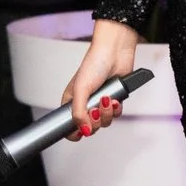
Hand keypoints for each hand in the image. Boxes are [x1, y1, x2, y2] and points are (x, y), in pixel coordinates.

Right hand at [60, 19, 138, 139]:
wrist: (115, 53)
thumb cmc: (94, 65)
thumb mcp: (81, 90)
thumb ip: (79, 113)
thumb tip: (83, 131)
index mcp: (71, 102)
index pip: (69, 127)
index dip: (76, 132)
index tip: (82, 129)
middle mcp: (84, 105)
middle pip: (89, 127)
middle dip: (95, 121)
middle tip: (96, 109)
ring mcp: (99, 103)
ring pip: (103, 122)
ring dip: (107, 113)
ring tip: (107, 99)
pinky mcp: (113, 101)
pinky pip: (115, 115)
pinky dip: (116, 109)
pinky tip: (115, 99)